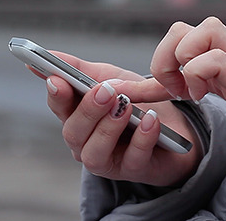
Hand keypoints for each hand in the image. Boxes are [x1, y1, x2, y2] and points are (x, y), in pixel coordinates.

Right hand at [35, 52, 201, 186]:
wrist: (177, 126)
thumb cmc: (138, 102)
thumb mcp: (111, 78)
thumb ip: (80, 69)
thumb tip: (48, 55)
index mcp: (77, 116)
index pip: (58, 106)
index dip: (56, 94)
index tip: (58, 79)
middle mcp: (86, 142)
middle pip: (73, 132)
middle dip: (88, 110)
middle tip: (106, 91)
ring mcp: (108, 160)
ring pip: (94, 153)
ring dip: (109, 128)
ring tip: (126, 106)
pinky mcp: (134, 170)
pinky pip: (133, 158)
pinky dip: (142, 138)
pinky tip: (150, 120)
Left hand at [124, 17, 225, 145]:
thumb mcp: (209, 95)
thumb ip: (181, 86)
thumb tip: (143, 87)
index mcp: (213, 53)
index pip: (172, 47)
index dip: (141, 70)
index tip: (113, 87)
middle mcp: (225, 49)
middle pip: (179, 28)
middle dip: (164, 60)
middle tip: (175, 90)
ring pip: (197, 30)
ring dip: (181, 62)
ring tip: (191, 90)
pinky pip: (212, 57)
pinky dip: (198, 75)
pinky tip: (205, 95)